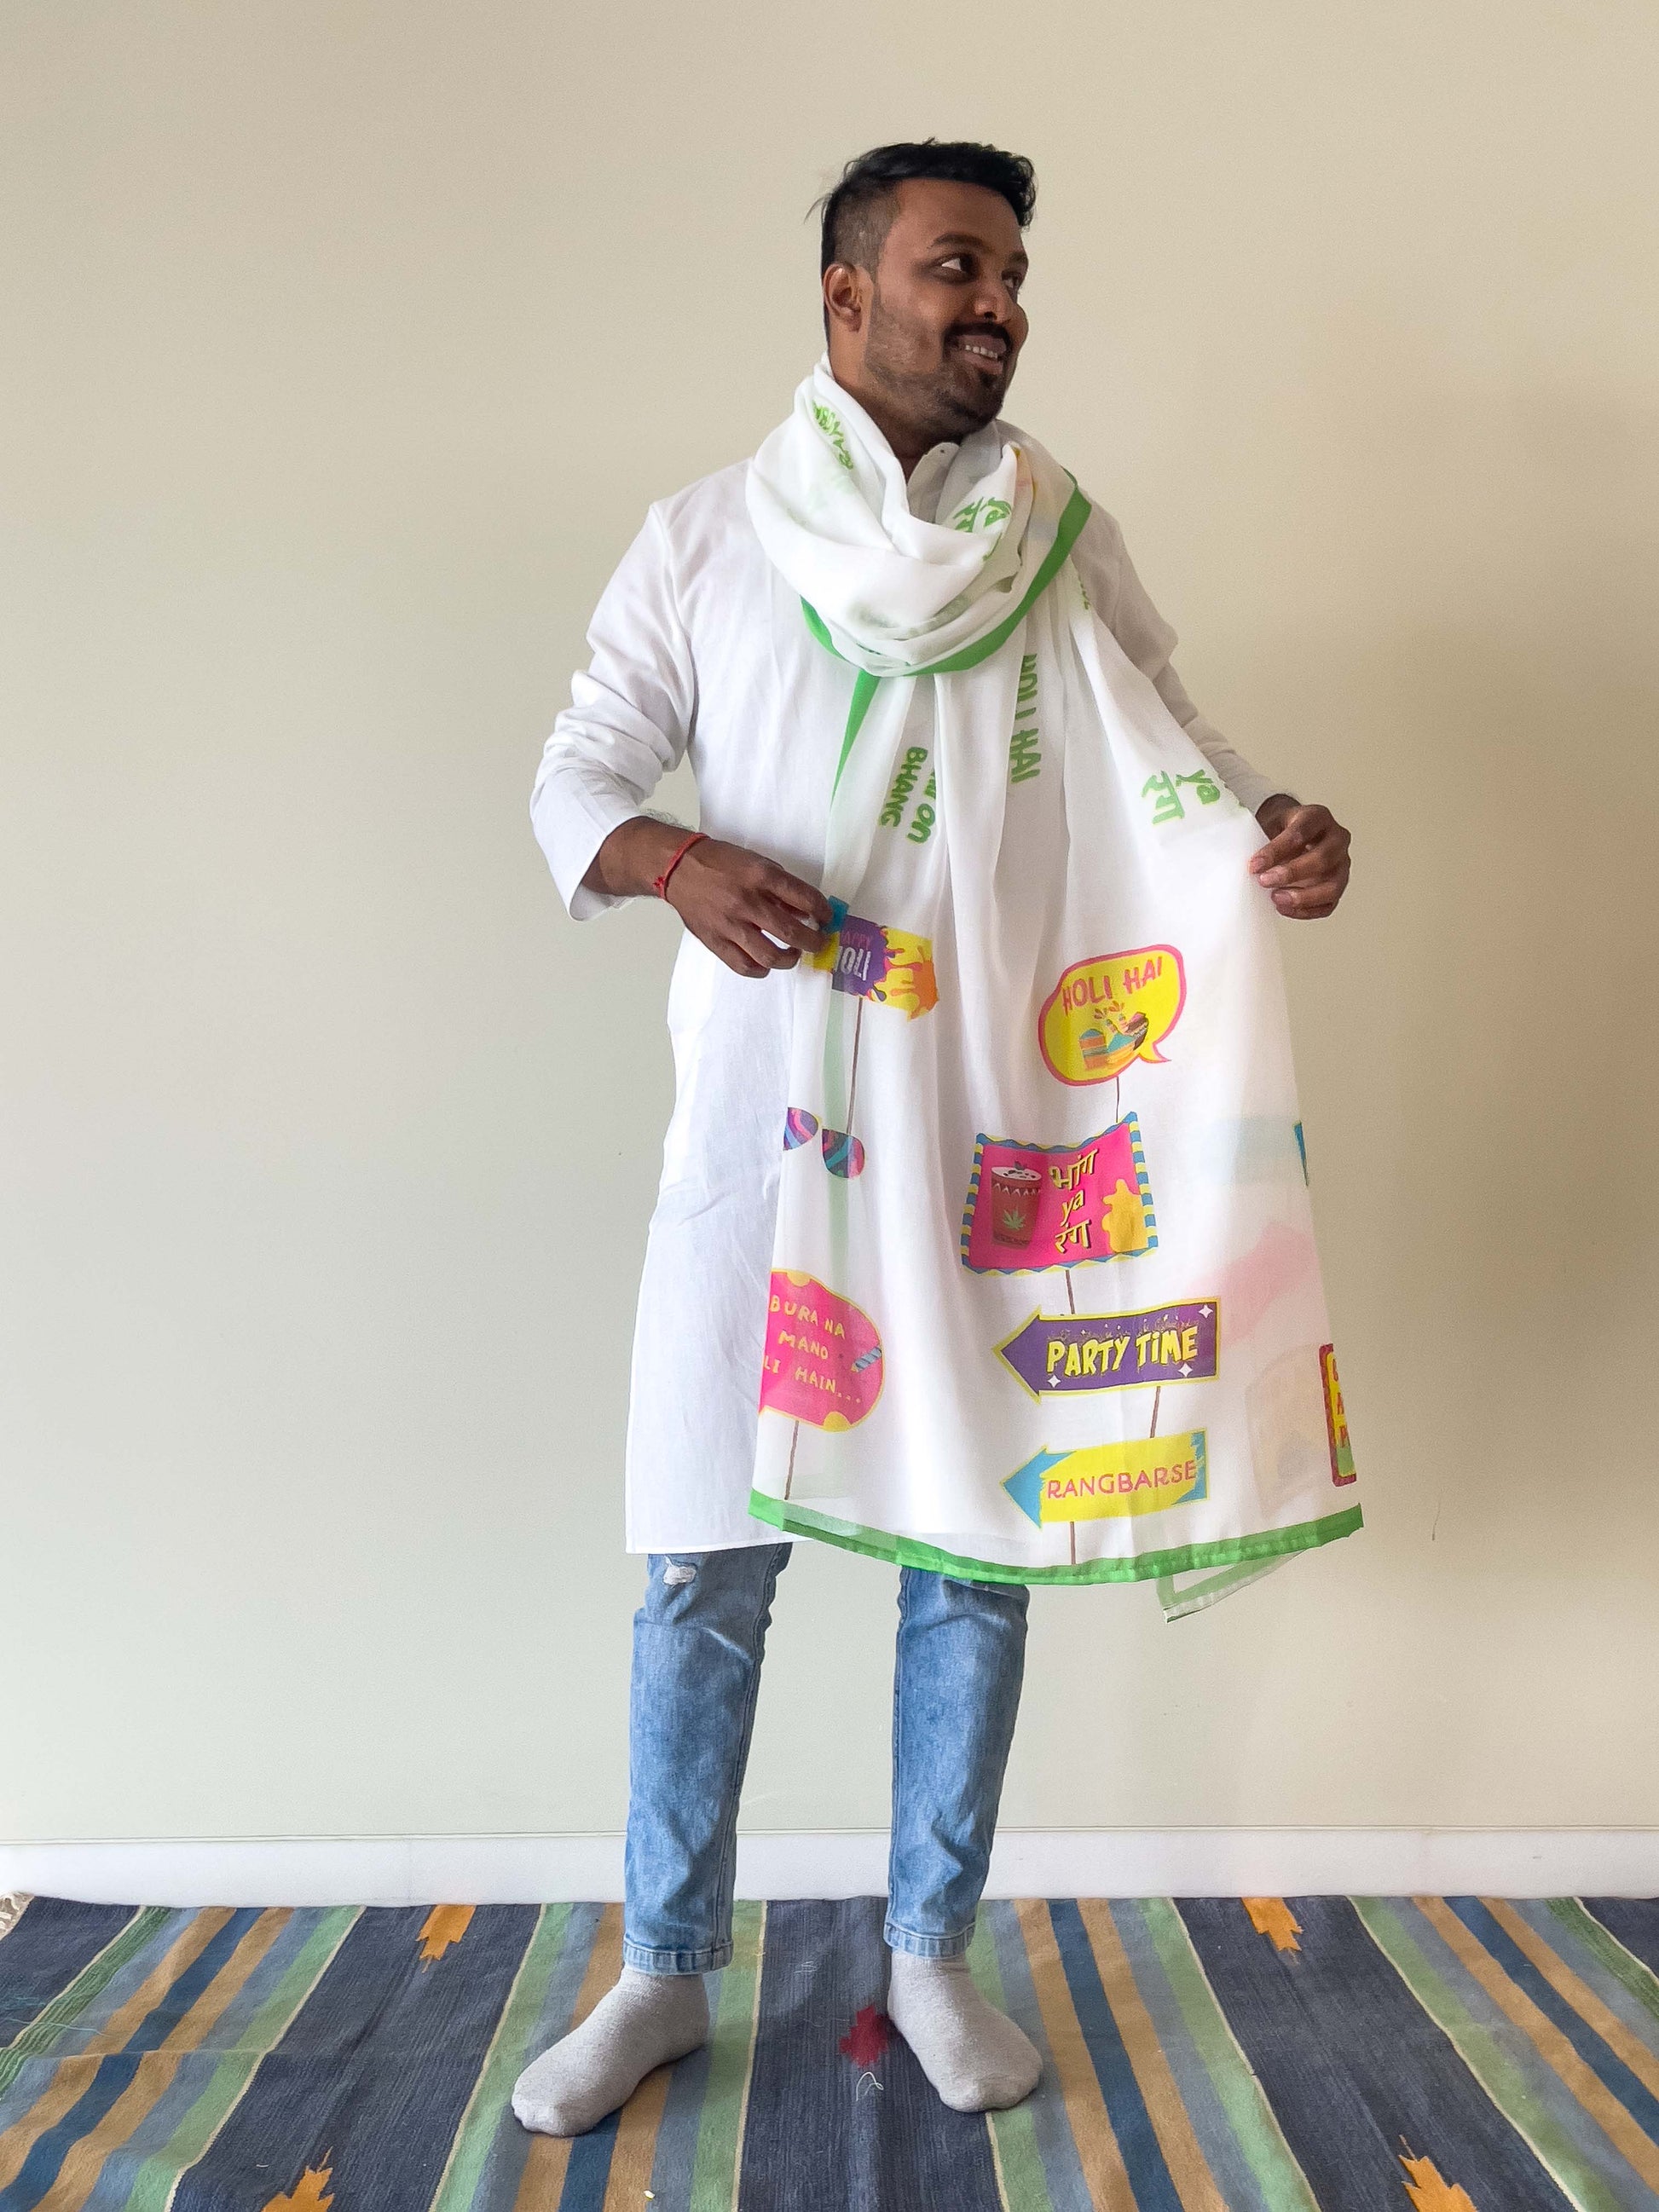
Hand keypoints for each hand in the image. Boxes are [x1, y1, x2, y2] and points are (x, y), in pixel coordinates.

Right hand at [666, 836, 833, 976]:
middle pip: (791, 932)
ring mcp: (730, 924)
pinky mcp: (715, 941)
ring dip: (789, 959)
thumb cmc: (721, 863)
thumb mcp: (756, 863)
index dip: (822, 912)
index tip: (827, 918)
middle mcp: (747, 901)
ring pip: (769, 955)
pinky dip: (760, 970)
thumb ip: (780, 887)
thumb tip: (803, 911)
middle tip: (818, 943)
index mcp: (760, 876)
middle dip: (813, 942)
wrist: (679, 868)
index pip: (803, 898)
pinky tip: (766, 964)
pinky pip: (743, 965)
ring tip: (793, 954)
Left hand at [1249, 796, 1350, 917]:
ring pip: (1332, 886)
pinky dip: (1307, 910)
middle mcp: (1336, 839)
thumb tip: (1254, 868)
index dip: (1276, 850)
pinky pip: (1329, 904)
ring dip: (1303, 897)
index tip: (1254, 865)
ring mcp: (1341, 864)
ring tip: (1277, 899)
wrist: (1293, 833)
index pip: (1301, 832)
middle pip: (1322, 858)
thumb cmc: (1281, 829)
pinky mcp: (1338, 885)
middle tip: (1265, 881)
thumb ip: (1263, 841)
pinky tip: (1285, 908)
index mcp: (1318, 817)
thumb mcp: (1270, 824)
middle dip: (1291, 873)